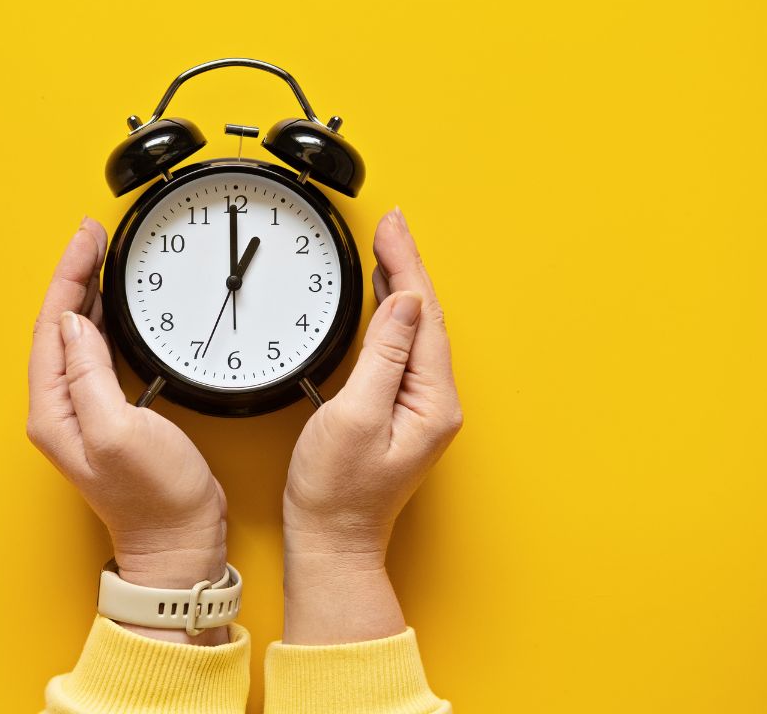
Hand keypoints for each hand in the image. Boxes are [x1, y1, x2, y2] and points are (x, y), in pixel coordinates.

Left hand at [27, 217, 228, 644]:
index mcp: (54, 409)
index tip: (87, 239)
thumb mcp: (118, 430)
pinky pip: (98, 351)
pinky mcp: (113, 412)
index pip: (52, 323)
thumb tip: (73, 321)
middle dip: (74, 275)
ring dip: (88, 293)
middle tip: (95, 236)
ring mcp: (85, 411)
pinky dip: (105, 319)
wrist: (180, 539)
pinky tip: (116, 307)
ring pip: (77, 334)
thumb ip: (88, 374)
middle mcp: (62, 408)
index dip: (69, 275)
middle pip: (59, 323)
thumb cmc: (154, 497)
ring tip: (102, 258)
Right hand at [282, 208, 461, 643]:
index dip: (407, 264)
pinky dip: (393, 316)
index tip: (393, 227)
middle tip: (388, 226)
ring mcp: (420, 408)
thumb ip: (383, 357)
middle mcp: (435, 401)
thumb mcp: (355, 416)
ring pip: (416, 331)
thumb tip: (403, 304)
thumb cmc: (337, 491)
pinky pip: (403, 349)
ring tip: (386, 250)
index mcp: (431, 399)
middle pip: (425, 317)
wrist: (331, 539)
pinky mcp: (400, 412)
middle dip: (407, 266)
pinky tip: (383, 303)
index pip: (423, 314)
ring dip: (401, 286)